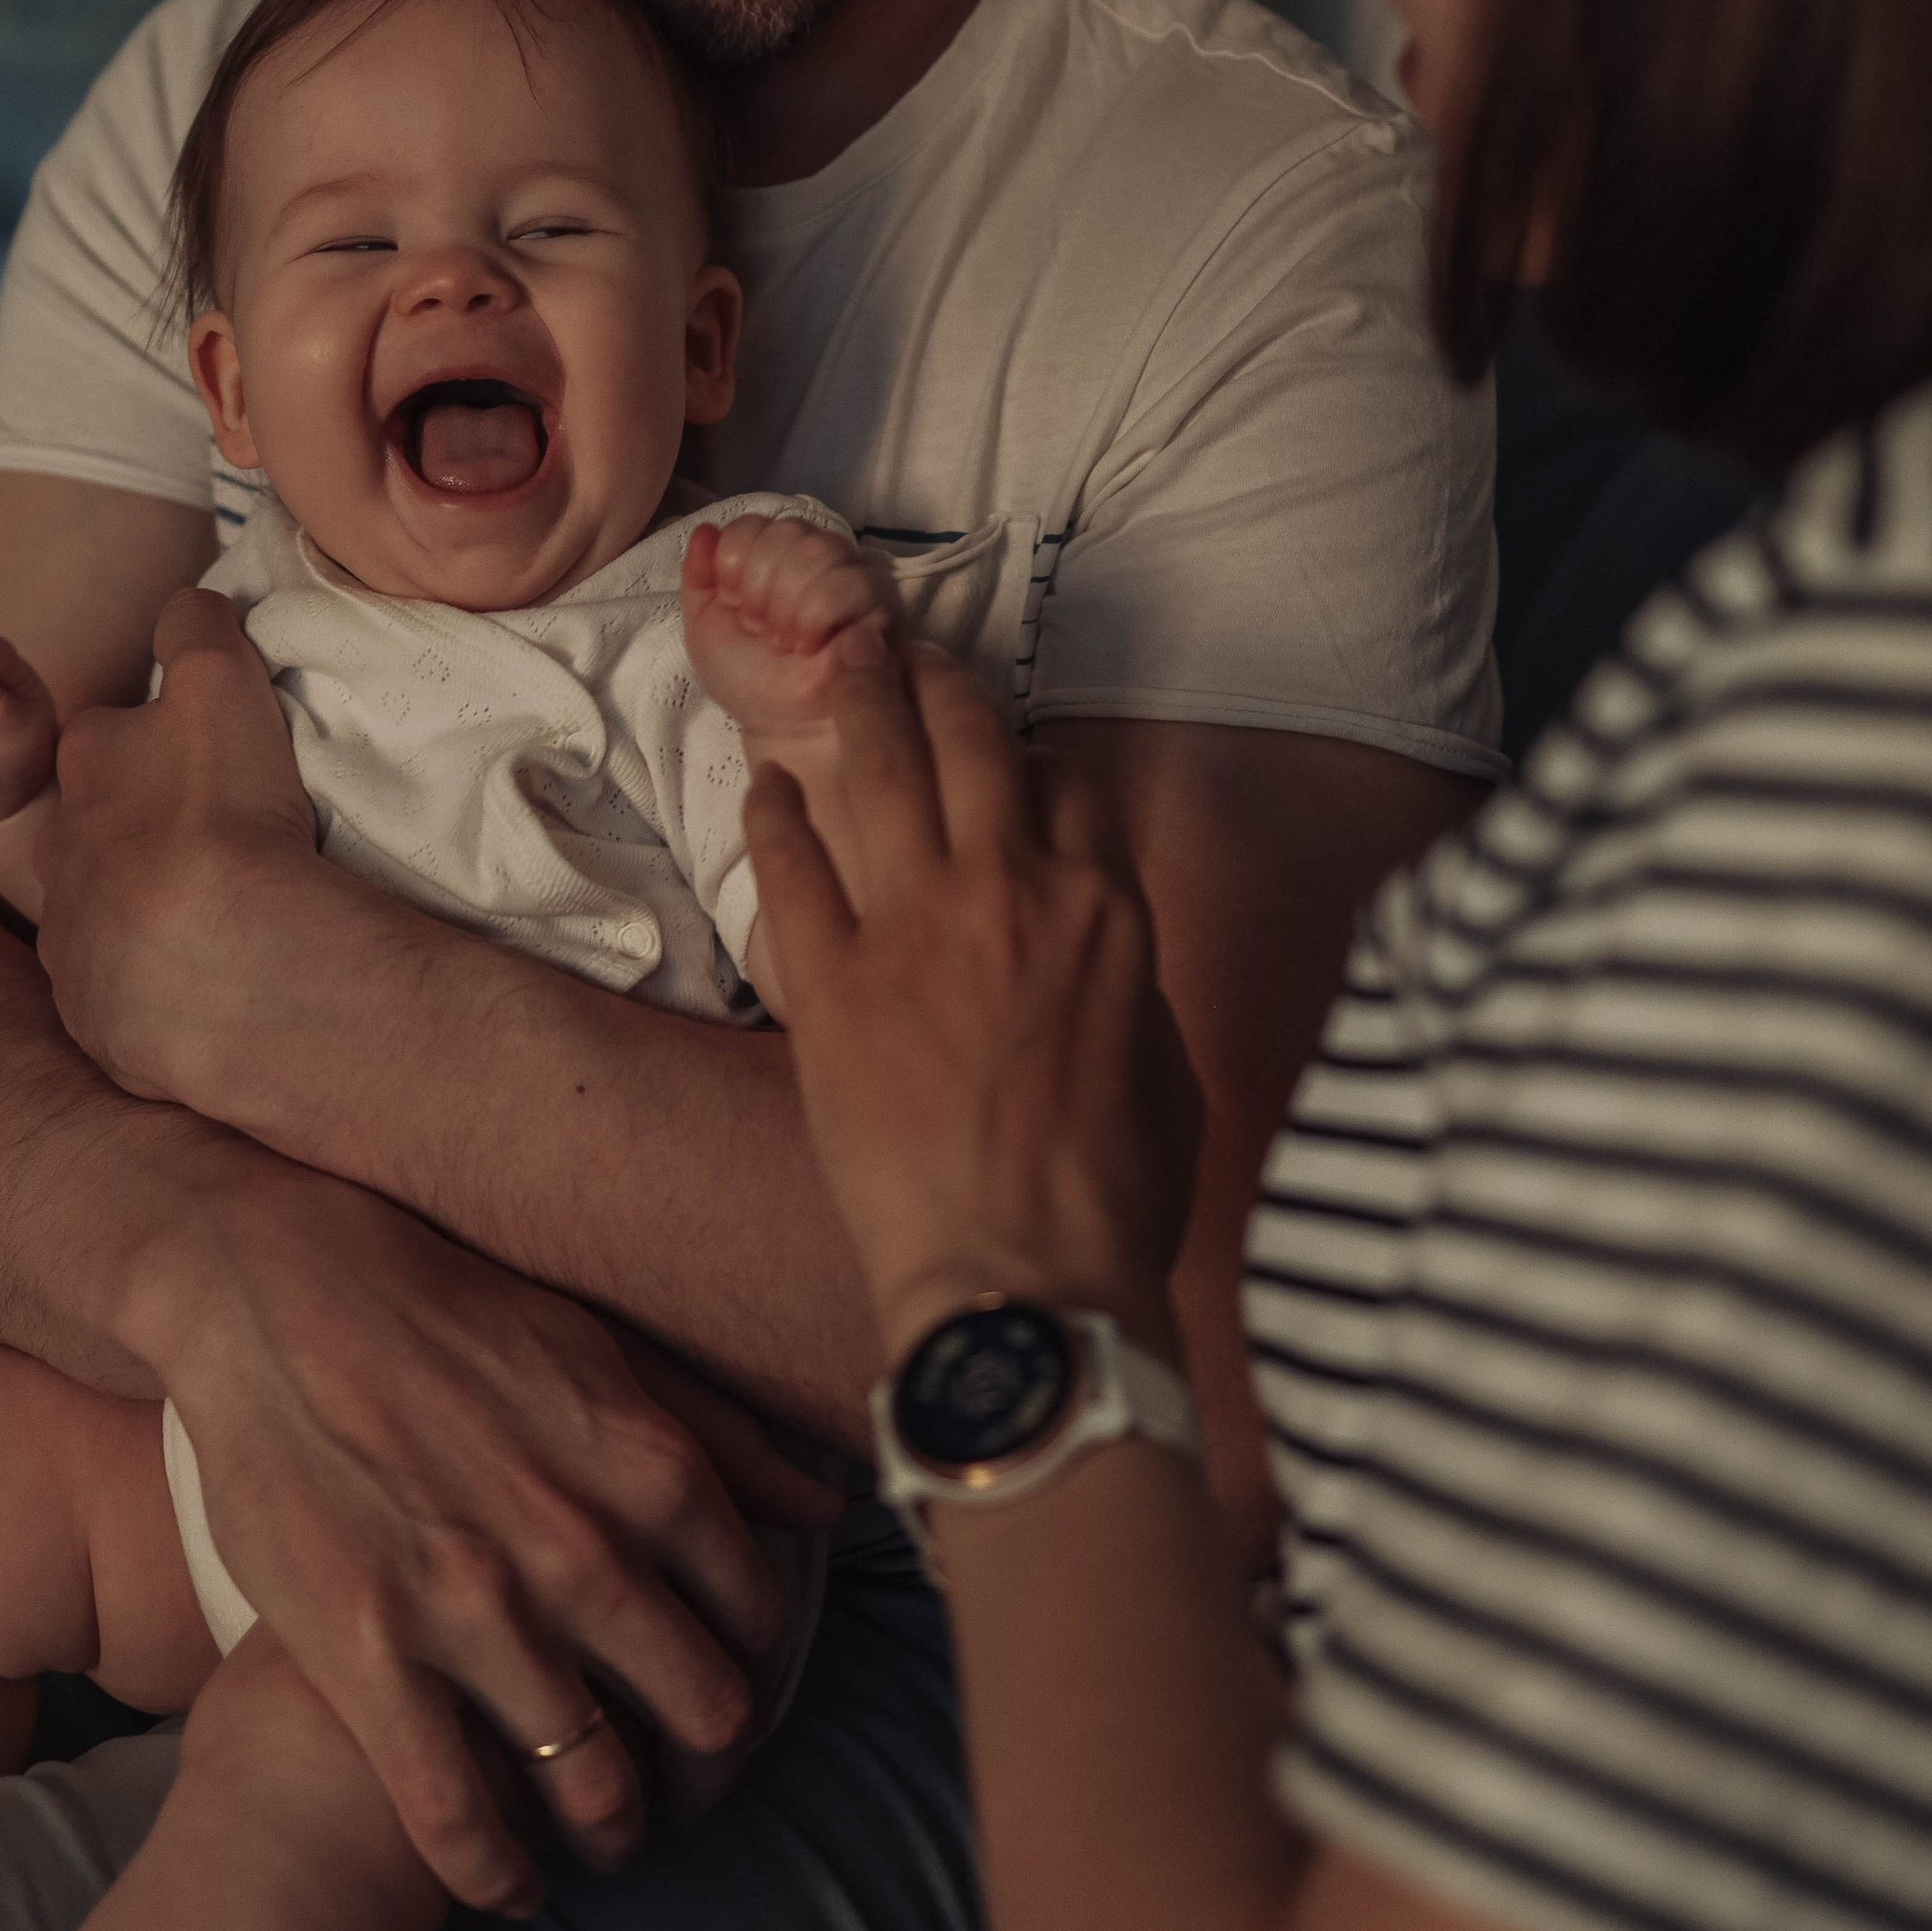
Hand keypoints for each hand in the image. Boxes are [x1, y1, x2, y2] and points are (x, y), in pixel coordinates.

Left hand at [37, 588, 318, 1105]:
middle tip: (216, 848)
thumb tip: (186, 606)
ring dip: (148, 914)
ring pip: (105, 915)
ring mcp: (71, 944)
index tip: (206, 761)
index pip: (109, 736)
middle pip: (97, 831)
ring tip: (222, 925)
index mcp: (84, 769)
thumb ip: (197, 626)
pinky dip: (160, 987)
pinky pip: (126, 994)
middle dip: (141, 834)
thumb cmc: (220, 811)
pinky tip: (213, 987)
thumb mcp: (219, 680)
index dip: (157, 741)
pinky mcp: (95, 1017)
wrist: (221, 959)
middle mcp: (59, 855)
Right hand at [145, 1164, 840, 1908]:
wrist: (273, 1292)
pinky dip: (494, 1874)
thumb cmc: (449, 1313)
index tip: (731, 1704)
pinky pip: (453, 1814)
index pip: (760, 1621)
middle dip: (706, 1774)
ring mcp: (472, 1610)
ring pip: (593, 1784)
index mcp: (652, 1469)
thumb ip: (721, 1434)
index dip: (758, 1679)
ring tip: (603, 1839)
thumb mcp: (605, 1348)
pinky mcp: (365, 1654)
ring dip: (612, 1831)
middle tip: (683, 1794)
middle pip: (701, 1716)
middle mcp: (580, 1548)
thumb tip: (831, 1502)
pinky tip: (510, 1887)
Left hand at [682, 516, 895, 741]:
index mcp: (771, 554)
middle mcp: (813, 554)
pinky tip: (811, 645)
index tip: (734, 607)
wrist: (782, 725)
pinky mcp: (880, 599)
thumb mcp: (705, 627)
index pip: (751, 525)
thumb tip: (705, 531)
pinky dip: (817, 616)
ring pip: (816, 551)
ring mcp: (850, 571)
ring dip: (788, 605)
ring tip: (787, 642)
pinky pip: (848, 581)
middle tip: (762, 631)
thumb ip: (698, 576)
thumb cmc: (747, 677)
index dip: (735, 565)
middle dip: (761, 589)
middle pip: (784, 532)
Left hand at [745, 649, 1203, 1362]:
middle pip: (973, 741)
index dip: (1034, 754)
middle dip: (939, 679)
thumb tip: (1104, 953)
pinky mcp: (831, 983)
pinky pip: (792, 868)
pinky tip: (765, 782)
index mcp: (1106, 909)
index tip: (1008, 747)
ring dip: (860, 699)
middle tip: (906, 646)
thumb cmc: (1113, 1199)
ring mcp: (914, 929)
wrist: (1022, 1284)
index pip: (1068, 784)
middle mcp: (1012, 889)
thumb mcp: (1165, 1067)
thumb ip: (1130, 982)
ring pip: (882, 769)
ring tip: (842, 655)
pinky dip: (775, 814)